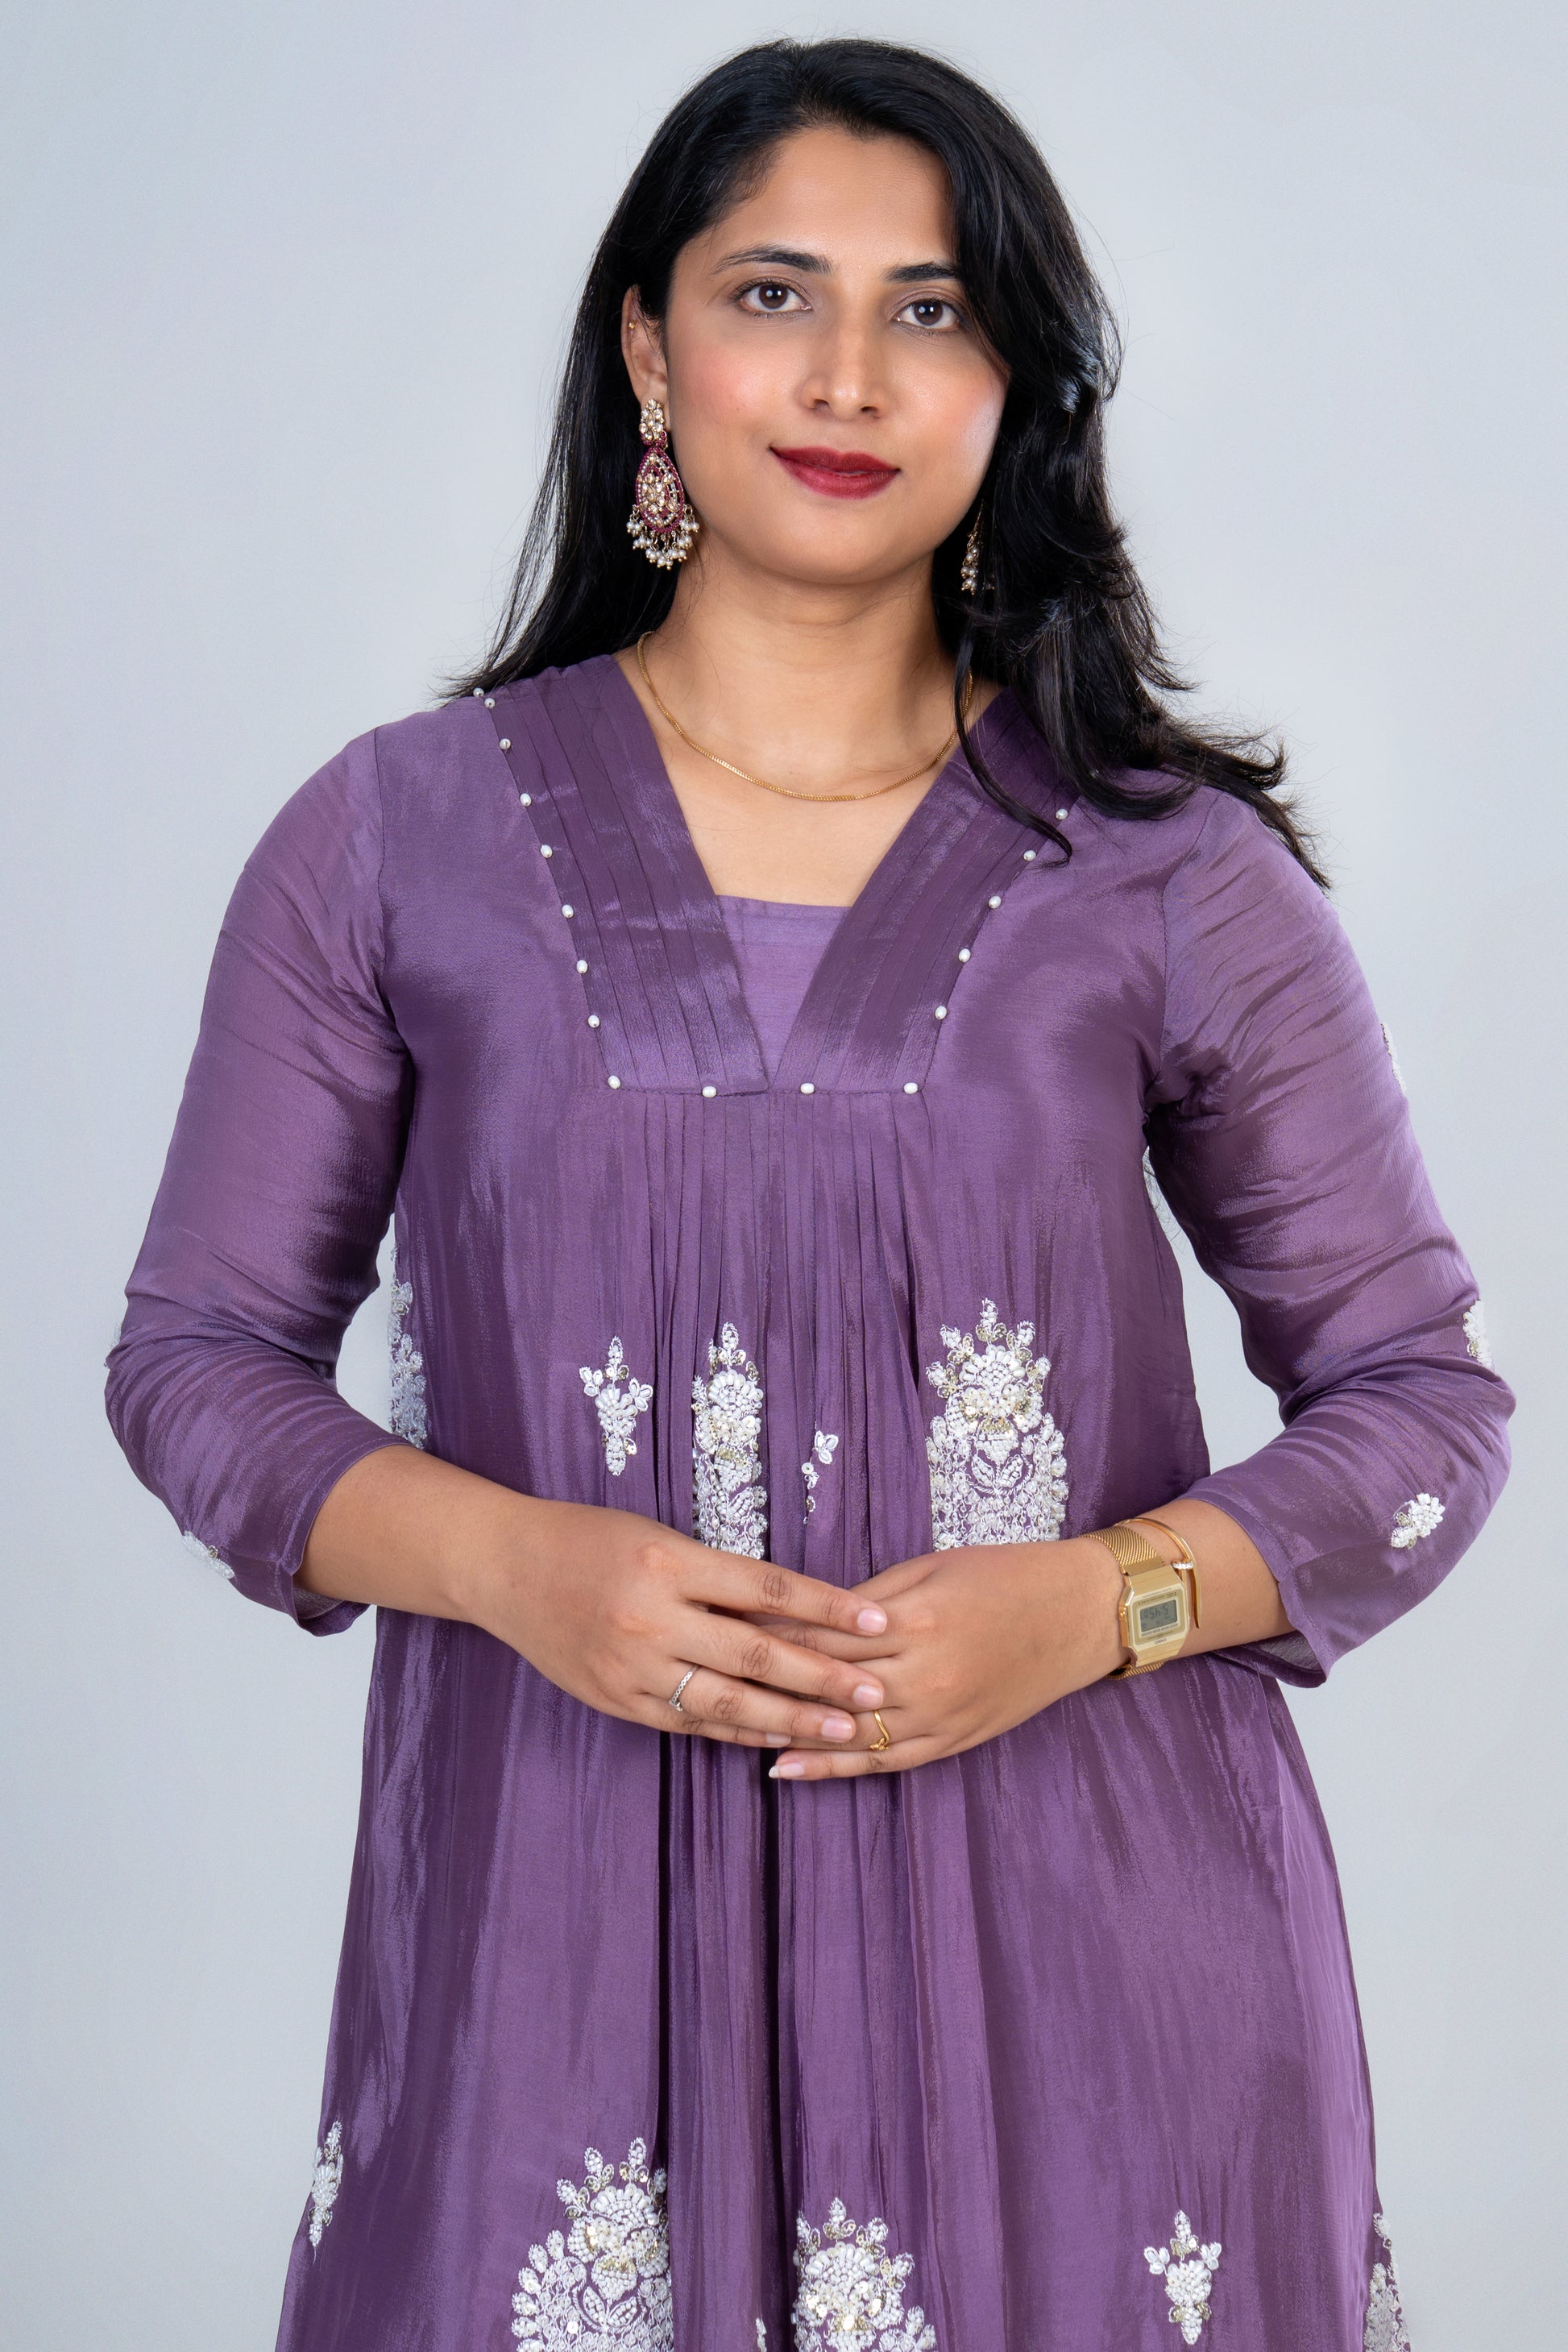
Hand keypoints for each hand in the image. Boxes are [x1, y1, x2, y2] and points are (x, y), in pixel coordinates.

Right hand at [458, 1497, 891, 1749]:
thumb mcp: (659, 1537)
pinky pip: (689, 1722)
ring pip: (728, 1700)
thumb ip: (718, 1577)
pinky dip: (737, 1730)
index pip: (769, 1588)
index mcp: (670, 1561)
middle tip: (878, 1692)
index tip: (879, 1620)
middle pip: (757, 1653)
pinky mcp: (617, 1699)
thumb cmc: (590, 1539)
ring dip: (792, 1716)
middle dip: (825, 1676)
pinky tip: (777, 1735)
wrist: (505, 1568)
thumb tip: (794, 1612)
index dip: (829, 1606)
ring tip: (844, 1726)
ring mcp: (631, 1665)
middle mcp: (652, 1616)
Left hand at [744, 1535, 1127, 1778]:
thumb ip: (866, 1600)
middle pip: (824, 1686)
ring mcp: (939, 1715)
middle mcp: (923, 1675)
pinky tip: (787, 1768)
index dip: (766, 1633)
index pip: (822, 1632)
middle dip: (761, 1682)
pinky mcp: (953, 1741)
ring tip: (725, 1730)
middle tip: (701, 1678)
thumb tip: (800, 1613)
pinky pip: (884, 1761)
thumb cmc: (1004, 1575)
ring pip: (846, 1732)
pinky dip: (833, 1768)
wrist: (1080, 1614)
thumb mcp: (931, 1569)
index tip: (717, 1630)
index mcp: (914, 1621)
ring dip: (786, 1732)